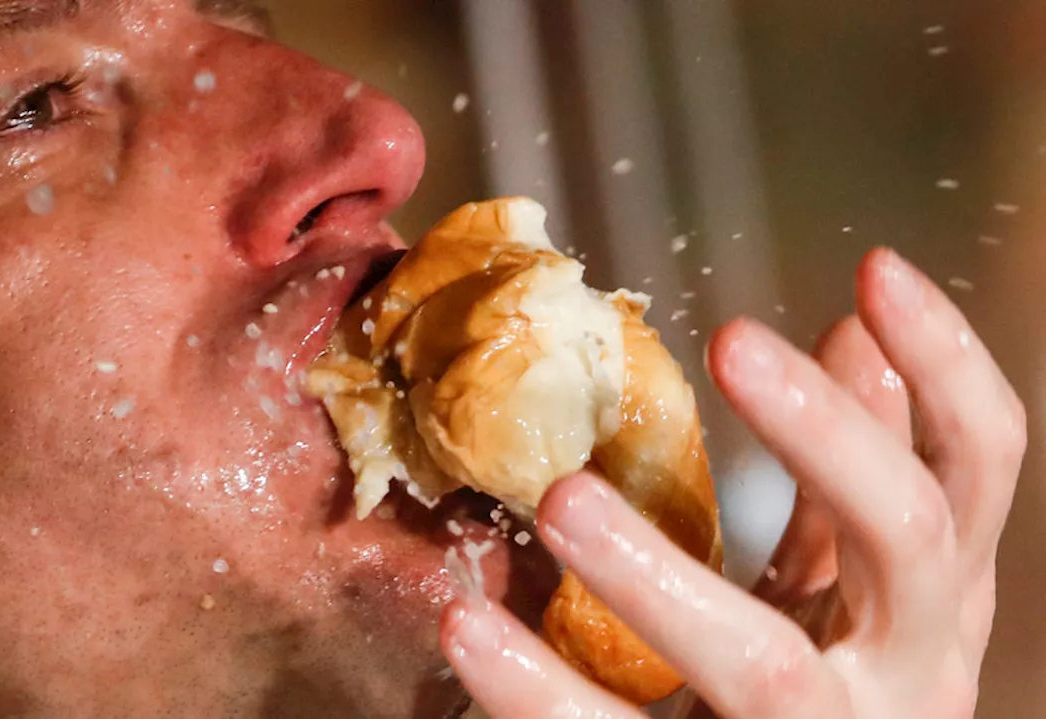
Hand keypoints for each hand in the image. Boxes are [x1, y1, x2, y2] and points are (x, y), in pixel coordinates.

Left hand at [440, 248, 1026, 718]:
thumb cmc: (823, 694)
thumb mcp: (852, 587)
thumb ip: (845, 480)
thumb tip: (851, 333)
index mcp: (936, 603)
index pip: (980, 463)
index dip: (947, 360)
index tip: (875, 267)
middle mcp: (911, 672)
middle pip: (908, 536)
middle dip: (829, 433)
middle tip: (735, 341)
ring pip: (768, 664)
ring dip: (659, 574)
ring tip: (563, 499)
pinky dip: (538, 688)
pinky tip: (468, 623)